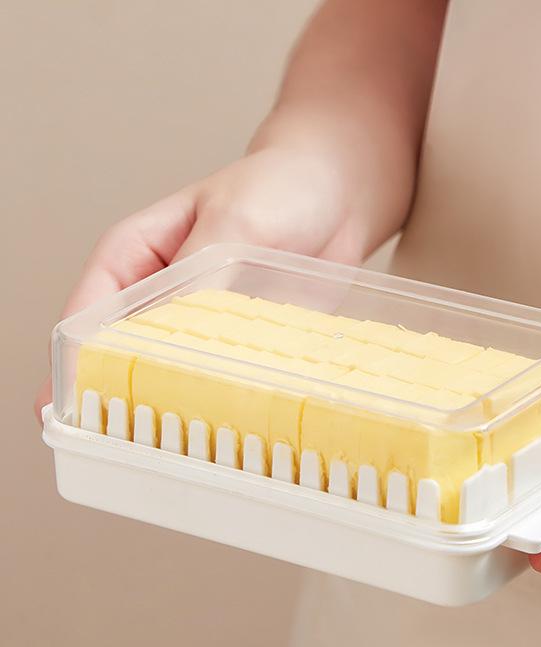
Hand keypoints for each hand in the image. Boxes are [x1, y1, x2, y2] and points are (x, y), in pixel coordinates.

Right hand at [34, 115, 396, 421]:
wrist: (339, 195)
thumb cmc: (278, 187)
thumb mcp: (235, 219)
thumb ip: (199, 276)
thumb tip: (171, 337)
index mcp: (132, 259)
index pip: (85, 319)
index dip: (78, 365)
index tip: (83, 407)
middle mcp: (160, 299)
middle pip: (124, 359)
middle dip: (126, 398)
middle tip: (132, 441)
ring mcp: (203, 328)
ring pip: (175, 376)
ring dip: (178, 406)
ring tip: (183, 443)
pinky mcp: (244, 345)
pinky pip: (227, 380)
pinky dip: (228, 401)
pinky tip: (236, 424)